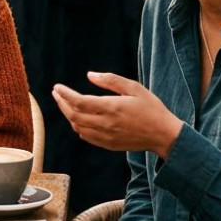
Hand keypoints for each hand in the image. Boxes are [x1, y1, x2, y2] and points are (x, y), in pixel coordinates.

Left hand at [52, 72, 182, 156]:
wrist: (163, 135)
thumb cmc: (151, 108)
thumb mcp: (134, 88)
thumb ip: (111, 80)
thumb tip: (89, 75)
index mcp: (111, 107)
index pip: (78, 101)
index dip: (64, 94)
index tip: (57, 87)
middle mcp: (105, 124)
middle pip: (73, 115)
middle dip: (61, 103)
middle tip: (56, 94)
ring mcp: (106, 136)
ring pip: (77, 127)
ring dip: (69, 115)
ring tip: (66, 104)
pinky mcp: (108, 145)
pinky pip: (86, 136)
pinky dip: (78, 126)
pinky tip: (79, 118)